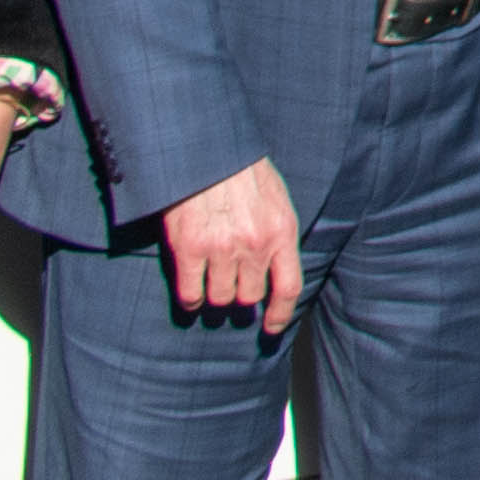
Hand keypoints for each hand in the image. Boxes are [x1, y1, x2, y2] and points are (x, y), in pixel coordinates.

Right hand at [160, 156, 304, 331]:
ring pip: (220, 298)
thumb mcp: (276, 199)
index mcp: (281, 232)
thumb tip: (276, 269)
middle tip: (232, 284)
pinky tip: (192, 289)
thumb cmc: (243, 173)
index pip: (288, 287)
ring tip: (211, 277)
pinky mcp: (191, 250)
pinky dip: (191, 298)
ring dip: (216, 294)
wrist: (207, 151)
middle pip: (249, 297)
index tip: (271, 328)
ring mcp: (222, 249)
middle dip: (241, 296)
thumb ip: (277, 234)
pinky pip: (192, 294)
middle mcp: (254, 245)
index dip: (280, 314)